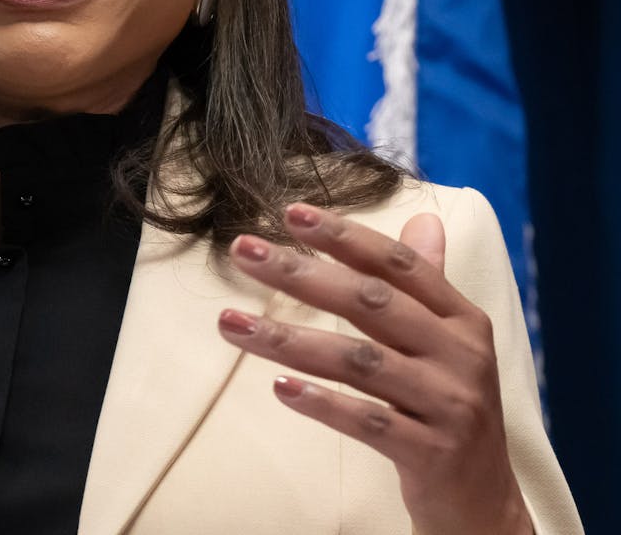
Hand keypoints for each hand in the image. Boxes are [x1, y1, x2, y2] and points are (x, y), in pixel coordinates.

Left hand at [216, 202, 531, 534]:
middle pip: (371, 303)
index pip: (398, 265)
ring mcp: (448, 405)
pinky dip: (322, 402)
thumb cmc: (447, 408)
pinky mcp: (431, 453)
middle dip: (301, 273)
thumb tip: (423, 218)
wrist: (483, 502)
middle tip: (242, 250)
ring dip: (287, 338)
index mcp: (462, 320)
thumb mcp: (449, 344)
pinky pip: (367, 421)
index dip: (346, 236)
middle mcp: (460, 356)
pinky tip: (278, 387)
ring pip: (358, 361)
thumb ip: (427, 284)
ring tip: (230, 323)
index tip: (291, 212)